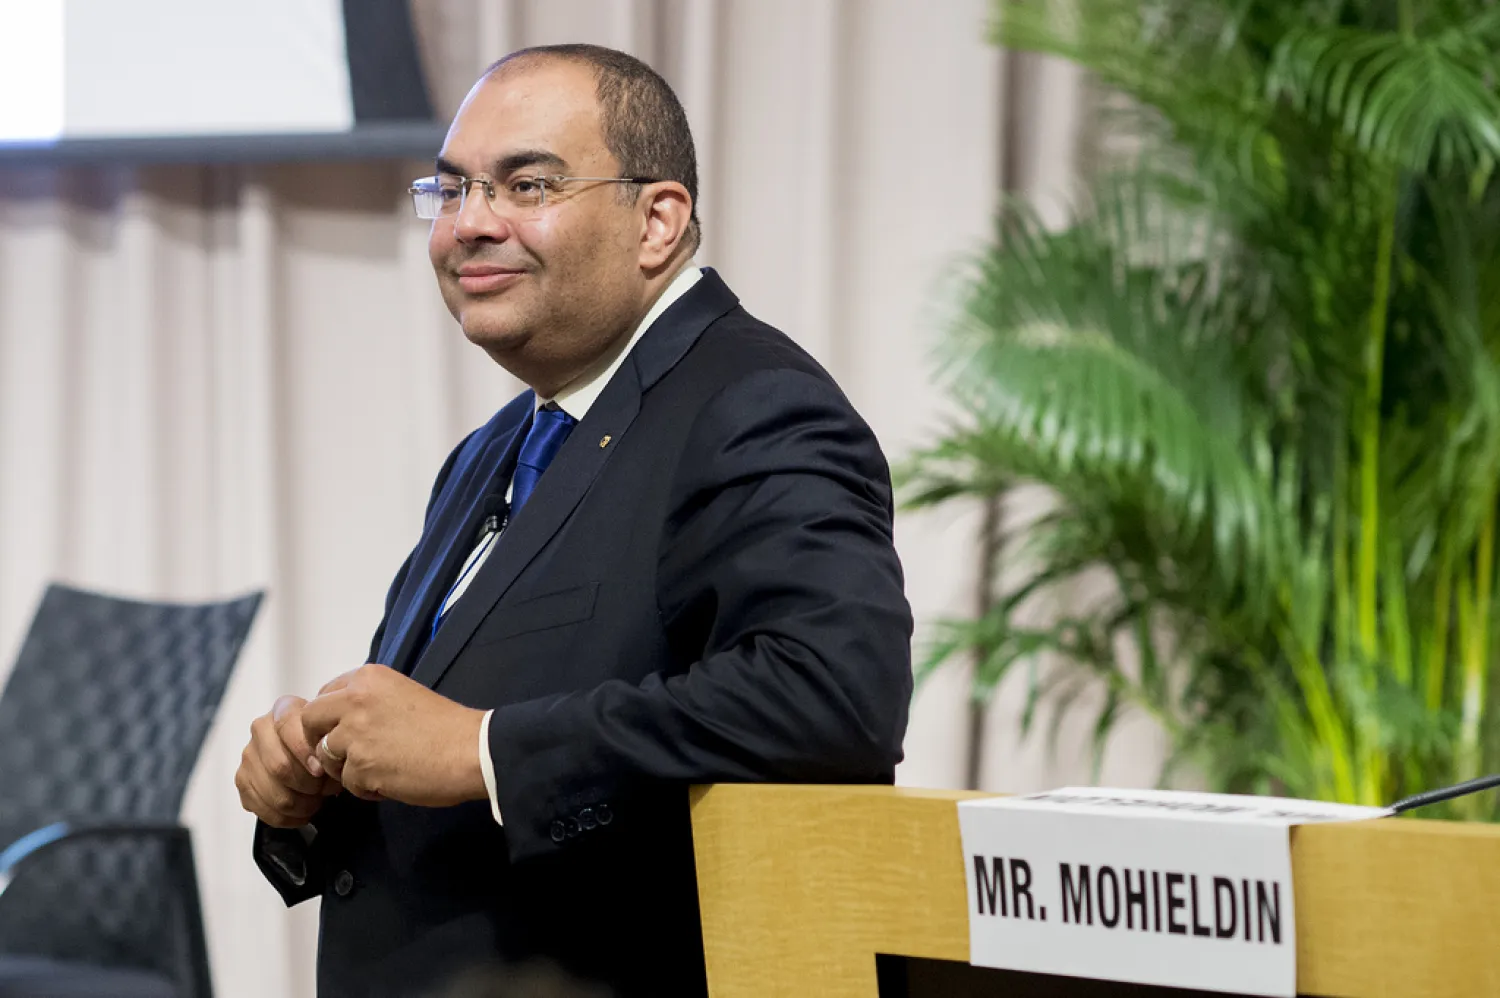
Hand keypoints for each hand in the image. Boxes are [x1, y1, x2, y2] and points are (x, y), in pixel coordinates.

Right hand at [236, 695, 342, 827]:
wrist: (313, 753)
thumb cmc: (326, 742)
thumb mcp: (333, 735)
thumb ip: (329, 743)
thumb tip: (328, 766)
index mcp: (284, 709)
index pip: (286, 728)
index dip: (305, 752)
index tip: (321, 770)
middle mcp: (261, 728)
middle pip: (279, 767)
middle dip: (307, 786)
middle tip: (323, 791)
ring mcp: (248, 755)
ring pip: (272, 792)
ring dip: (300, 804)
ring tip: (316, 802)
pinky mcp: (243, 780)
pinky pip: (262, 808)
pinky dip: (287, 817)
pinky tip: (302, 812)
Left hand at [300, 664, 487, 807]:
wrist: (471, 750)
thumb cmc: (446, 725)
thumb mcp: (402, 695)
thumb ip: (369, 702)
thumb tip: (344, 721)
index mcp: (368, 678)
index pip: (324, 694)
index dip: (329, 717)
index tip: (344, 730)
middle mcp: (355, 700)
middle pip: (309, 721)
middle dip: (319, 740)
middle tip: (343, 755)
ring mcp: (354, 734)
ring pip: (324, 755)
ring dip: (344, 767)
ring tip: (376, 770)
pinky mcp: (360, 766)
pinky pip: (347, 783)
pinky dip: (364, 787)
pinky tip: (390, 781)